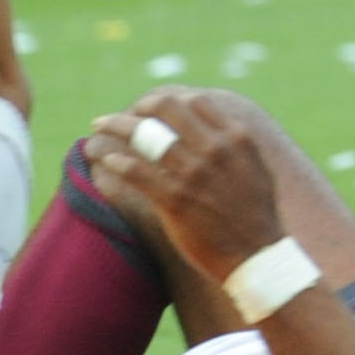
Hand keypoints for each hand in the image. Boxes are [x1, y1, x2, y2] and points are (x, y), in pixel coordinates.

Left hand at [78, 91, 285, 282]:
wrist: (257, 252)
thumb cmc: (256, 212)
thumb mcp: (254, 166)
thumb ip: (233, 145)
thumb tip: (212, 131)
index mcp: (236, 137)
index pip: (194, 101)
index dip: (165, 101)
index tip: (147, 108)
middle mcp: (215, 148)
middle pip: (167, 109)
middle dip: (136, 108)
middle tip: (117, 117)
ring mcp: (194, 174)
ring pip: (146, 136)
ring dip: (117, 128)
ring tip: (98, 130)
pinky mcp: (175, 200)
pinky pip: (137, 172)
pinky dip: (117, 162)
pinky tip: (106, 161)